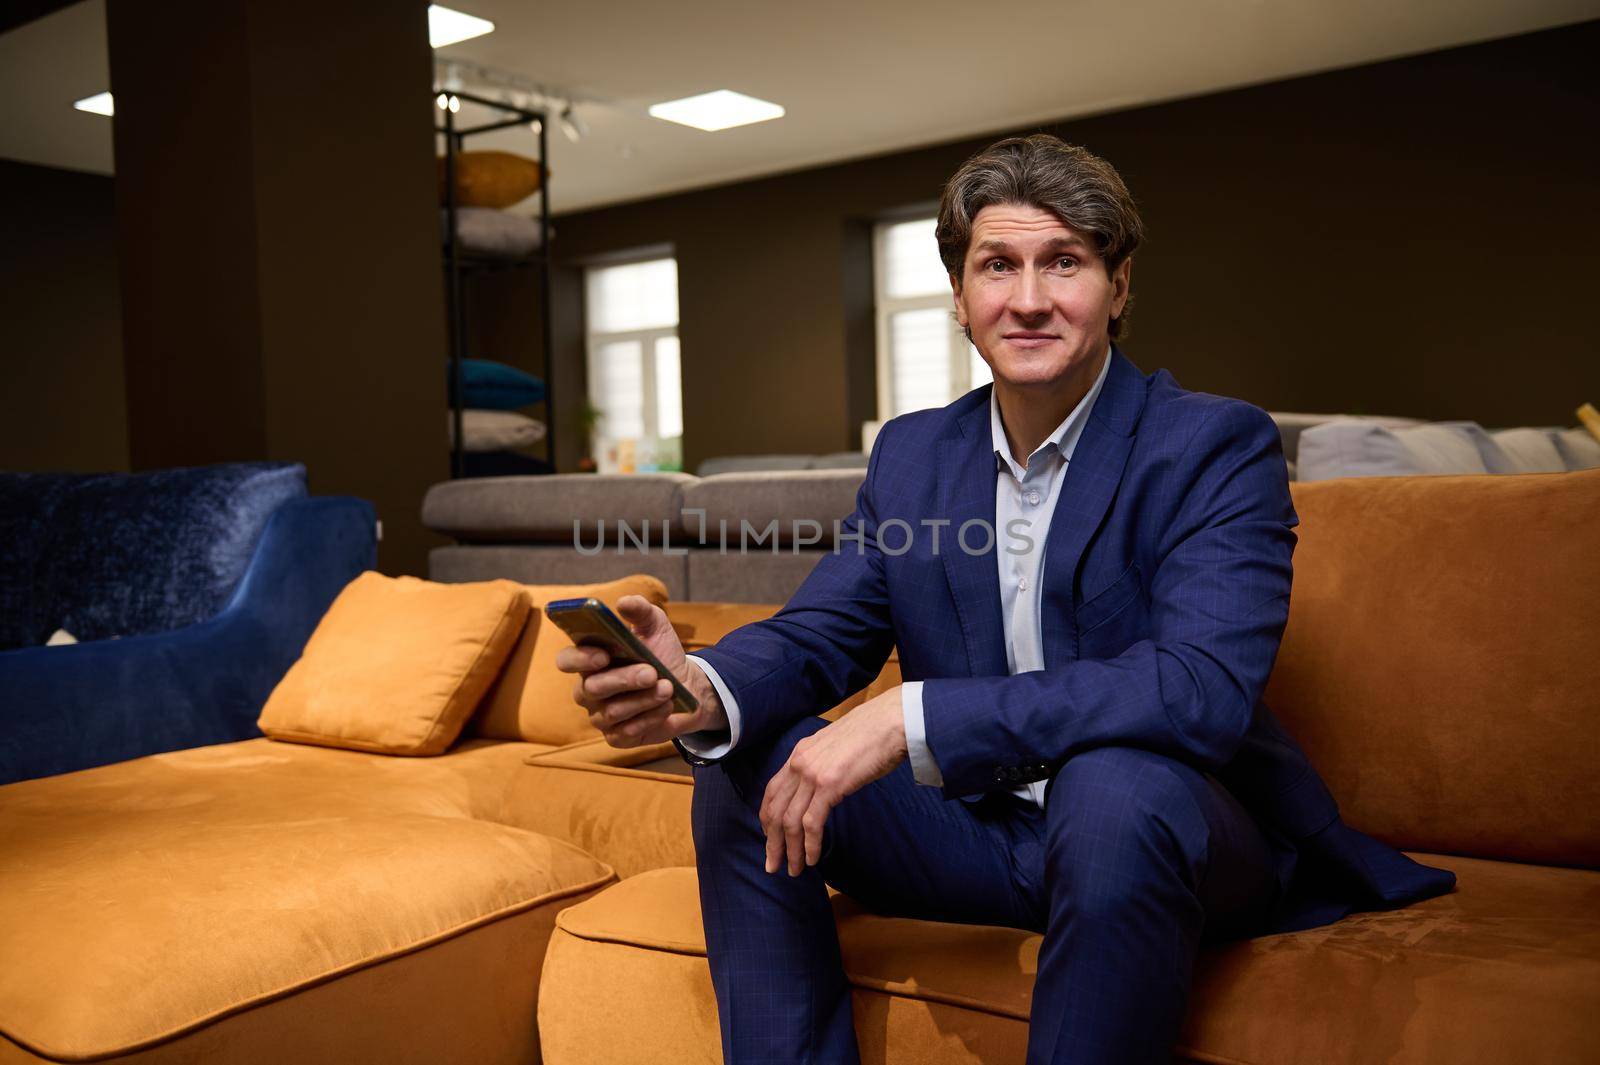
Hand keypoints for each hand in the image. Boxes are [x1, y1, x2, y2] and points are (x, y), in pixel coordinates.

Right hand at [554, 596, 726, 747]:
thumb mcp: (656, 627)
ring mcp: (601, 716)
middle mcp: (589, 689)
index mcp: (589, 659)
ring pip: (612, 711)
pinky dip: (649, 719)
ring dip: (643, 699)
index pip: (566, 660)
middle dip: (623, 679)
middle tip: (651, 672)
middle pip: (591, 688)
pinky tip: (666, 708)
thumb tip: (624, 602)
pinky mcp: (617, 737)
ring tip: (667, 688)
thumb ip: (640, 610)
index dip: (579, 659)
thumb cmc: (663, 654)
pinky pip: (626, 732)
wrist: (688, 687)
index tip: (603, 655)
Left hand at [760, 686, 906, 875]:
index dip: (767, 819)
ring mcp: (813, 773)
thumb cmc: (872, 734)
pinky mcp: (830, 784)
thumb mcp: (835, 747)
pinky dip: (810, 845)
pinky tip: (813, 858)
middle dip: (772, 842)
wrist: (891, 722)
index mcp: (799, 753)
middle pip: (775, 810)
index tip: (769, 838)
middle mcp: (799, 763)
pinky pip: (812, 822)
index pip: (771, 791)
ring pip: (790, 821)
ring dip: (791, 850)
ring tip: (795, 869)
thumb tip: (822, 786)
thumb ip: (822, 764)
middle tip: (773, 865)